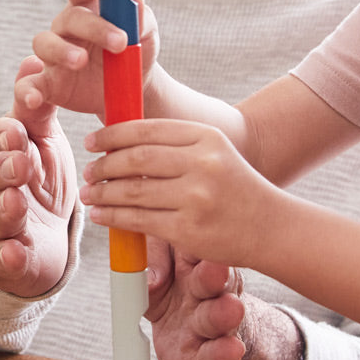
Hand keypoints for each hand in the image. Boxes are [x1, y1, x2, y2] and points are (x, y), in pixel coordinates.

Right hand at [0, 56, 77, 296]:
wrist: (48, 235)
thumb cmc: (40, 179)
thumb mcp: (43, 140)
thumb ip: (36, 108)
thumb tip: (34, 61)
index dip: (2, 138)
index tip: (19, 131)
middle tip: (21, 164)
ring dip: (3, 210)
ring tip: (17, 203)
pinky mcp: (1, 262)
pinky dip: (7, 257)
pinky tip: (17, 252)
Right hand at [17, 0, 159, 116]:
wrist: (131, 90)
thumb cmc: (136, 51)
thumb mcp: (146, 34)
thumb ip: (142, 17)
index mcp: (88, 6)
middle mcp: (66, 27)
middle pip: (68, 17)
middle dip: (94, 26)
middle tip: (120, 42)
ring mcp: (53, 54)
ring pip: (44, 43)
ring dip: (62, 51)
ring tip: (81, 61)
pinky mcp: (48, 84)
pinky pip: (28, 85)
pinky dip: (27, 92)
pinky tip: (34, 99)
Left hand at [83, 119, 280, 265]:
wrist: (270, 226)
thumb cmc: (234, 187)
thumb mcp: (214, 153)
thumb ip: (175, 146)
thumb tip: (119, 144)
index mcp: (206, 137)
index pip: (148, 129)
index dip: (113, 134)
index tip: (93, 141)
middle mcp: (202, 163)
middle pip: (137, 158)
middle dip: (104, 164)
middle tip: (89, 170)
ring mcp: (196, 197)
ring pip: (134, 190)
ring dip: (103, 192)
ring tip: (89, 193)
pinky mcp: (188, 229)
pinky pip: (139, 220)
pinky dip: (113, 216)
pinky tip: (101, 215)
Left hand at [146, 243, 246, 359]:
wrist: (193, 338)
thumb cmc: (174, 291)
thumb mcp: (156, 268)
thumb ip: (152, 260)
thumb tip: (151, 279)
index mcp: (193, 261)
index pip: (194, 245)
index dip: (192, 242)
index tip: (189, 235)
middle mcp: (211, 288)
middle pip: (214, 278)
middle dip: (213, 274)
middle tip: (216, 269)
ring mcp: (215, 323)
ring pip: (219, 316)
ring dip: (223, 313)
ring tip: (231, 310)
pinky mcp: (213, 358)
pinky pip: (218, 355)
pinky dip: (223, 353)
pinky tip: (230, 349)